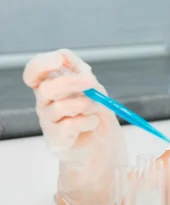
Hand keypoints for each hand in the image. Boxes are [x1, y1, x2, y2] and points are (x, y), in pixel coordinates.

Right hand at [23, 49, 127, 204]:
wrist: (100, 144)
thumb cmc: (92, 112)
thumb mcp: (92, 88)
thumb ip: (82, 73)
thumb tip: (72, 61)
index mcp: (50, 85)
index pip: (33, 72)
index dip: (42, 64)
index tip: (60, 60)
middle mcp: (44, 102)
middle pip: (48, 89)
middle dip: (72, 82)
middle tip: (91, 82)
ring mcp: (49, 121)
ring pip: (62, 107)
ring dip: (86, 104)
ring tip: (96, 107)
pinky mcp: (58, 139)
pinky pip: (72, 125)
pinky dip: (88, 120)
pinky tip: (92, 122)